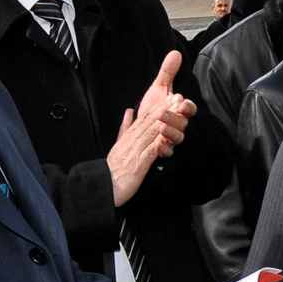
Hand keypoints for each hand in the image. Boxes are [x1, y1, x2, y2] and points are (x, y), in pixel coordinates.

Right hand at [109, 52, 193, 204]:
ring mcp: (135, 151)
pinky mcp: (139, 164)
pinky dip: (160, 143)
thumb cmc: (114, 167)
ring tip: (177, 112)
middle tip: (178, 98)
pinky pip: (151, 151)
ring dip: (166, 121)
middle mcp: (132, 140)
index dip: (159, 105)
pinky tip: (169, 136)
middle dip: (165, 108)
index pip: (145, 117)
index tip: (170, 97)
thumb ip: (125, 127)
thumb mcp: (118, 143)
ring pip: (152, 132)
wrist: (104, 185)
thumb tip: (129, 111)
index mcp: (129, 135)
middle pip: (150, 121)